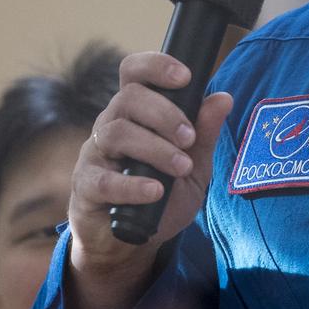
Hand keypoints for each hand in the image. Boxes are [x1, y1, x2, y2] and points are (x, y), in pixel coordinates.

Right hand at [65, 52, 231, 308]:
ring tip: (180, 167)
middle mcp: (111, 125)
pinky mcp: (86, 187)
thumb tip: (223, 98)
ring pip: (117, 133)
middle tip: (189, 138)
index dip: (156, 66)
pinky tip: (154, 191)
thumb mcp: (194, 166)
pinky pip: (103, 179)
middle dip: (164, 114)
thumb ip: (205, 134)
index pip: (134, 72)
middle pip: (128, 98)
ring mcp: (95, 154)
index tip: (186, 76)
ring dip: (155, 148)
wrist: (133, 242)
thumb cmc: (162, 195)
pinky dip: (132, 185)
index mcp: (136, 113)